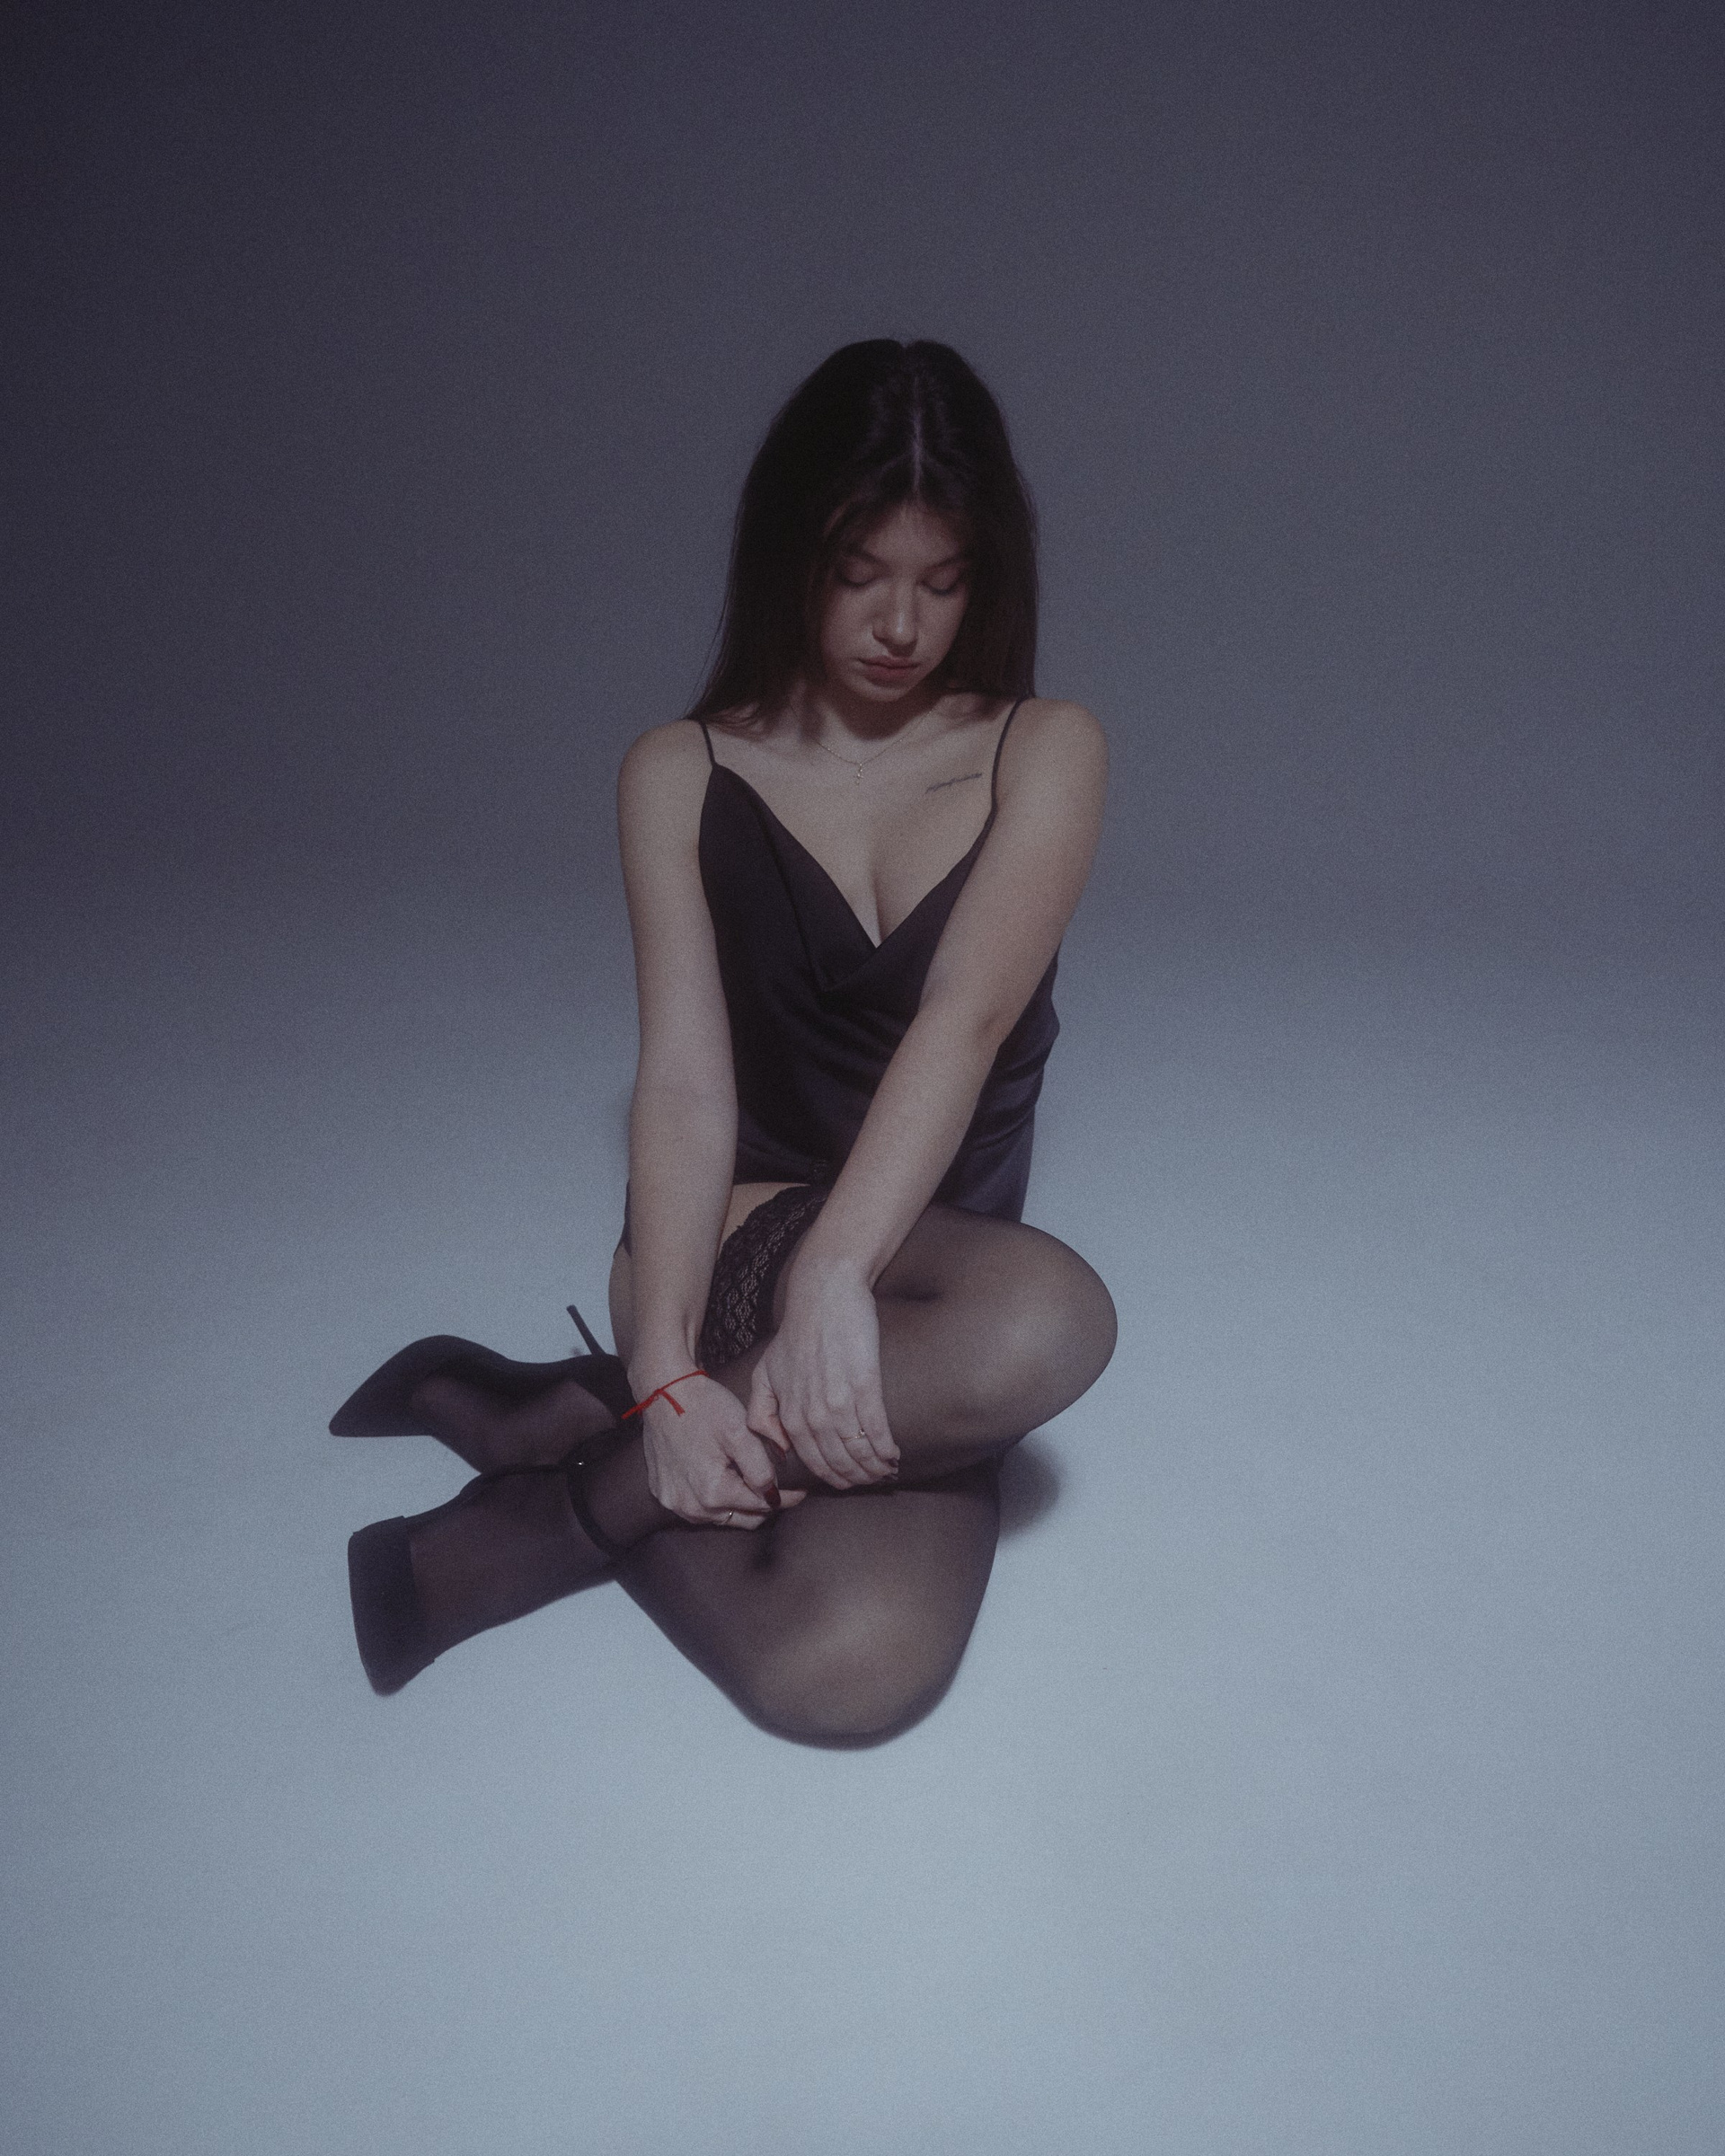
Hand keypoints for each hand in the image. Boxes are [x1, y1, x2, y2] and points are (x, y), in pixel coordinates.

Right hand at [637, 1373, 806, 1527]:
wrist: (664, 1393)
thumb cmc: (703, 1407)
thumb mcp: (740, 1432)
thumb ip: (761, 1468)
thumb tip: (773, 1494)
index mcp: (713, 1492)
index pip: (762, 1506)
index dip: (785, 1498)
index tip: (800, 1491)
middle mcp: (691, 1507)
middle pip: (743, 1518)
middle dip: (764, 1505)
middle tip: (780, 1487)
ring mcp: (674, 1503)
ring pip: (721, 1517)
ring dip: (738, 1504)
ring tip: (750, 1480)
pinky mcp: (664, 1494)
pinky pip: (699, 1509)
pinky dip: (715, 1500)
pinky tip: (722, 1479)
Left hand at [747, 1263, 899, 1488]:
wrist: (824, 1296)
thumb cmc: (796, 1333)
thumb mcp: (765, 1373)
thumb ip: (762, 1412)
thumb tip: (778, 1447)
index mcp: (790, 1414)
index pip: (814, 1462)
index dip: (834, 1477)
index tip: (849, 1482)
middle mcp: (813, 1414)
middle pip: (839, 1462)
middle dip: (857, 1478)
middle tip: (872, 1480)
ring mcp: (839, 1402)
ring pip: (859, 1450)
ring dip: (875, 1467)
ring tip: (886, 1470)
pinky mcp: (864, 1386)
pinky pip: (877, 1429)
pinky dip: (886, 1448)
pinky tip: (894, 1455)